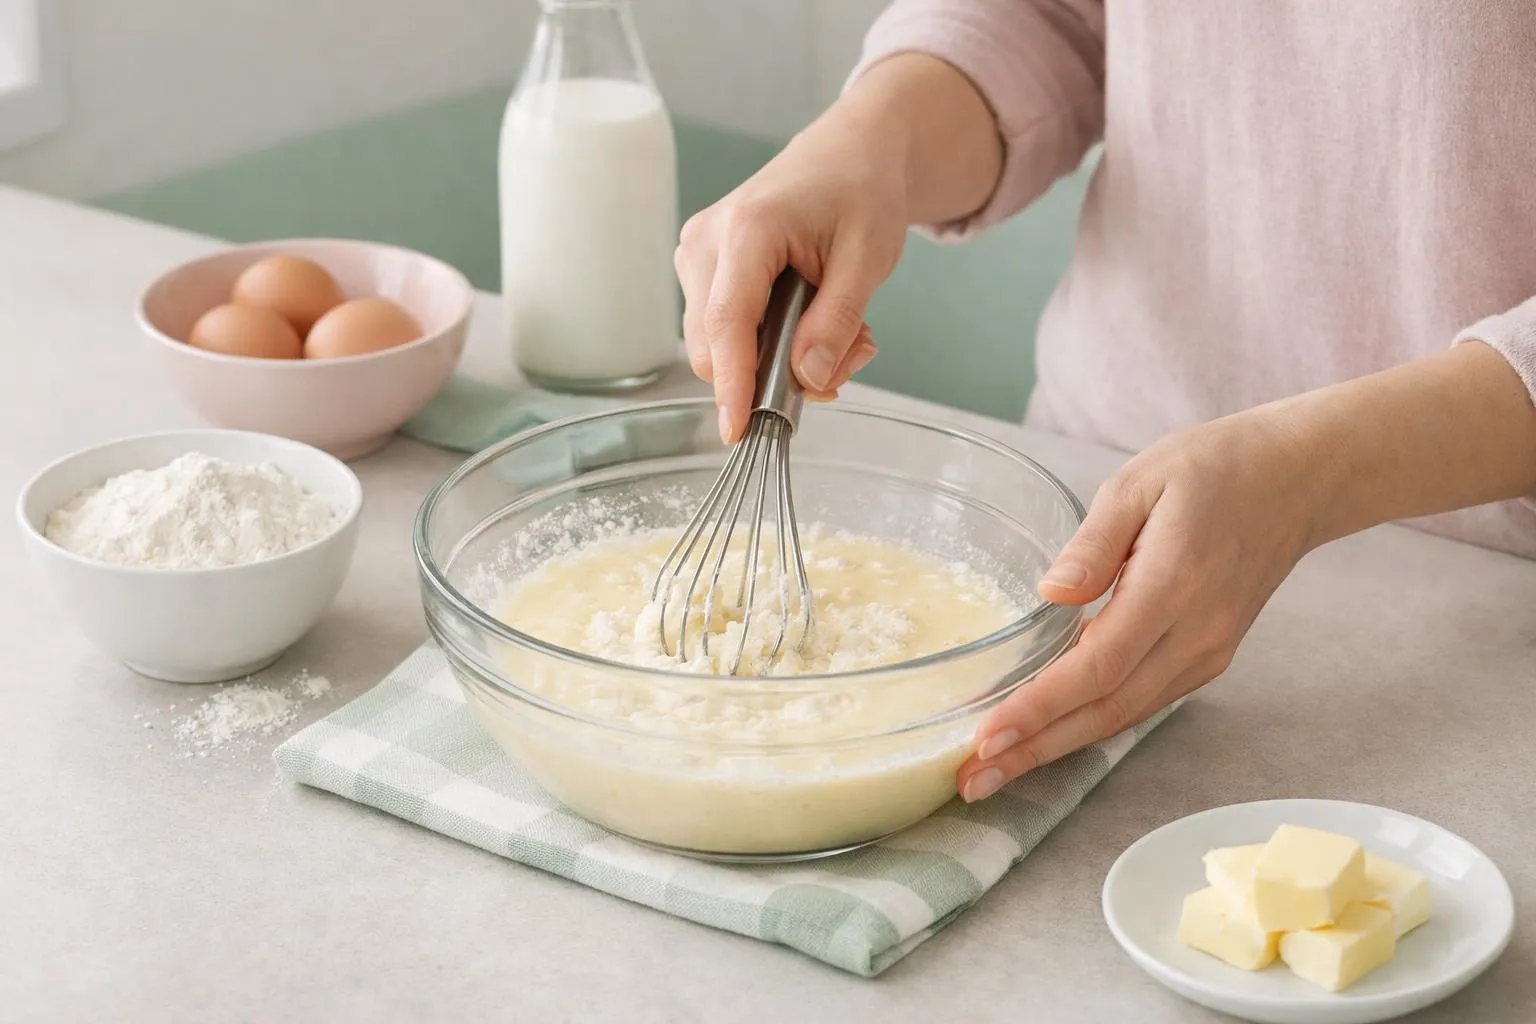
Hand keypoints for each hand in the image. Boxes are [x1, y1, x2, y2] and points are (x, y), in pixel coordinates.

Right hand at [676, 108, 907, 442]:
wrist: (847, 151)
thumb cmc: (860, 191)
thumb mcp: (868, 258)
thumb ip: (837, 321)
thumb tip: (809, 379)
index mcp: (748, 230)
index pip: (727, 324)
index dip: (733, 384)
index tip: (739, 431)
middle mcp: (706, 241)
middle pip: (713, 344)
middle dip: (772, 374)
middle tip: (846, 360)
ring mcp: (696, 254)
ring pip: (716, 343)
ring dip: (774, 358)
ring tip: (839, 332)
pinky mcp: (701, 267)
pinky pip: (722, 328)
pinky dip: (764, 342)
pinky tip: (808, 319)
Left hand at [957, 407, 1328, 801]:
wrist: (1297, 480)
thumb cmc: (1213, 469)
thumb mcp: (1140, 481)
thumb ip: (1093, 542)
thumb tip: (1050, 594)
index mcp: (1172, 586)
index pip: (1096, 666)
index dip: (1039, 708)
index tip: (987, 738)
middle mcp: (1194, 634)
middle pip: (1106, 711)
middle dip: (1035, 750)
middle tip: (973, 780)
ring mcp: (1207, 652)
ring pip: (1124, 716)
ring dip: (1058, 747)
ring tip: (996, 769)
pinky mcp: (1209, 657)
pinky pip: (1143, 702)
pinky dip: (1092, 724)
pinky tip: (1049, 734)